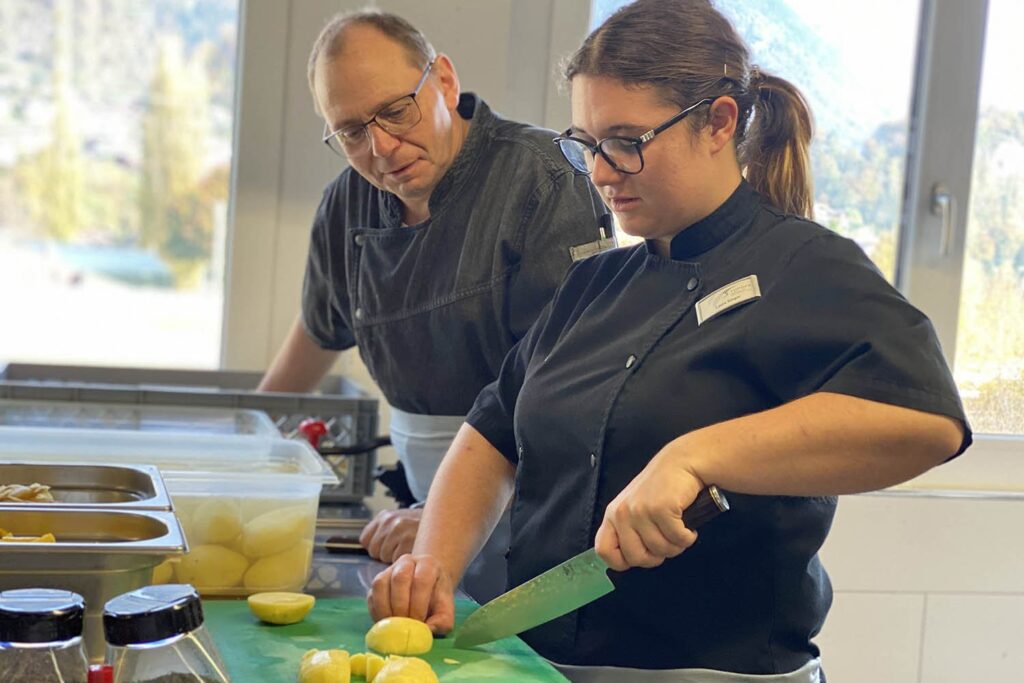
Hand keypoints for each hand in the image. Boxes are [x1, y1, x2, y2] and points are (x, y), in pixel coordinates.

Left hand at [360, 508, 422, 562]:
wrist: (445, 522)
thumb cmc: (420, 529)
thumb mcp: (399, 522)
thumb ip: (384, 533)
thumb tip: (369, 550)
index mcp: (385, 516)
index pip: (365, 540)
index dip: (376, 548)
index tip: (387, 548)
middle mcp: (390, 520)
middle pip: (374, 550)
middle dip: (385, 554)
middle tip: (400, 549)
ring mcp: (399, 530)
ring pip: (384, 557)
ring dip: (395, 559)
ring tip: (408, 550)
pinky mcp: (408, 540)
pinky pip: (396, 560)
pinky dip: (404, 561)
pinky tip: (413, 552)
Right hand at [368, 554, 455, 634]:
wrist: (427, 588)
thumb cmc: (437, 600)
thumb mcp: (446, 611)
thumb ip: (442, 622)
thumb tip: (426, 631)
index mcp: (428, 564)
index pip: (421, 580)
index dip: (418, 603)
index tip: (419, 622)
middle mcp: (407, 562)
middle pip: (399, 578)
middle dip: (401, 606)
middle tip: (405, 625)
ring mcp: (389, 570)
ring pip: (380, 584)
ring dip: (386, 609)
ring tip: (394, 625)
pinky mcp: (377, 582)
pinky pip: (371, 596)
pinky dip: (377, 612)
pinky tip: (386, 624)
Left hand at [595, 442, 704, 570]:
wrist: (682, 462)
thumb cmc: (661, 488)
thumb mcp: (635, 508)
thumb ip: (629, 531)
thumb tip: (633, 560)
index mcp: (613, 515)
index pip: (604, 550)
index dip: (622, 562)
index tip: (641, 556)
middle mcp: (622, 513)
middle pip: (635, 557)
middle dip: (656, 557)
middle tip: (666, 543)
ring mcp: (641, 511)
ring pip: (660, 550)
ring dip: (676, 545)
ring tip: (678, 530)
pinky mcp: (661, 509)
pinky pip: (678, 539)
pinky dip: (688, 537)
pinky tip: (688, 527)